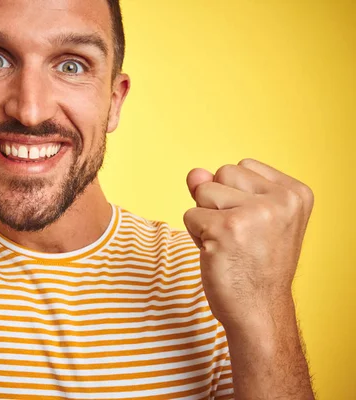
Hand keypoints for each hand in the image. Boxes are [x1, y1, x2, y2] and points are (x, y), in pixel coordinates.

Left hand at [183, 159, 313, 329]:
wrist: (259, 310)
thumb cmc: (253, 264)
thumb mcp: (248, 216)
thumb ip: (221, 187)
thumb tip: (194, 173)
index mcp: (295, 193)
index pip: (242, 166)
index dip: (234, 195)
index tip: (252, 226)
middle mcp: (281, 200)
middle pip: (221, 173)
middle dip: (217, 203)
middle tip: (237, 237)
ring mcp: (254, 213)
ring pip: (203, 191)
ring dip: (204, 218)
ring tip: (227, 244)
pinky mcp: (226, 228)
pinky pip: (190, 215)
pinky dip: (195, 235)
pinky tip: (216, 253)